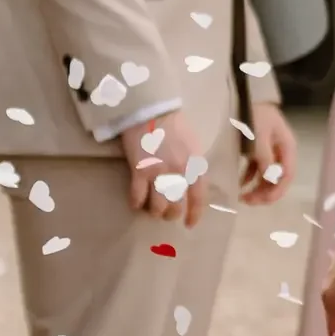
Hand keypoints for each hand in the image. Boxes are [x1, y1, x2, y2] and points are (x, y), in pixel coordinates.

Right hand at [121, 110, 207, 225]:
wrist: (152, 111)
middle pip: (176, 206)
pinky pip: (137, 197)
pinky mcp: (139, 171)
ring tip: (152, 210)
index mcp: (195, 166)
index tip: (190, 224)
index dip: (194, 214)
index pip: (198, 198)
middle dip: (172, 215)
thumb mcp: (194, 146)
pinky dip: (136, 203)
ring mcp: (158, 173)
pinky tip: (136, 203)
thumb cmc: (176, 126)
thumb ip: (193, 166)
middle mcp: (179, 173)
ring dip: (155, 212)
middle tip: (167, 215)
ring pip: (157, 206)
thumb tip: (191, 184)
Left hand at [242, 103, 296, 205]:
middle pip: (279, 177)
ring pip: (268, 174)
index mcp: (287, 147)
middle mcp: (282, 150)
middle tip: (248, 201)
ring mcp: (270, 149)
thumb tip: (270, 181)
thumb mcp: (258, 139)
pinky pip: (257, 167)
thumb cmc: (252, 116)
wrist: (240, 96)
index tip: (260, 201)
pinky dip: (250, 177)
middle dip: (265, 192)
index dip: (276, 191)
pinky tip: (240, 184)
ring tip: (243, 196)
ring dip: (257, 187)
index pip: (287, 175)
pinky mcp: (258, 147)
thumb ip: (265, 160)